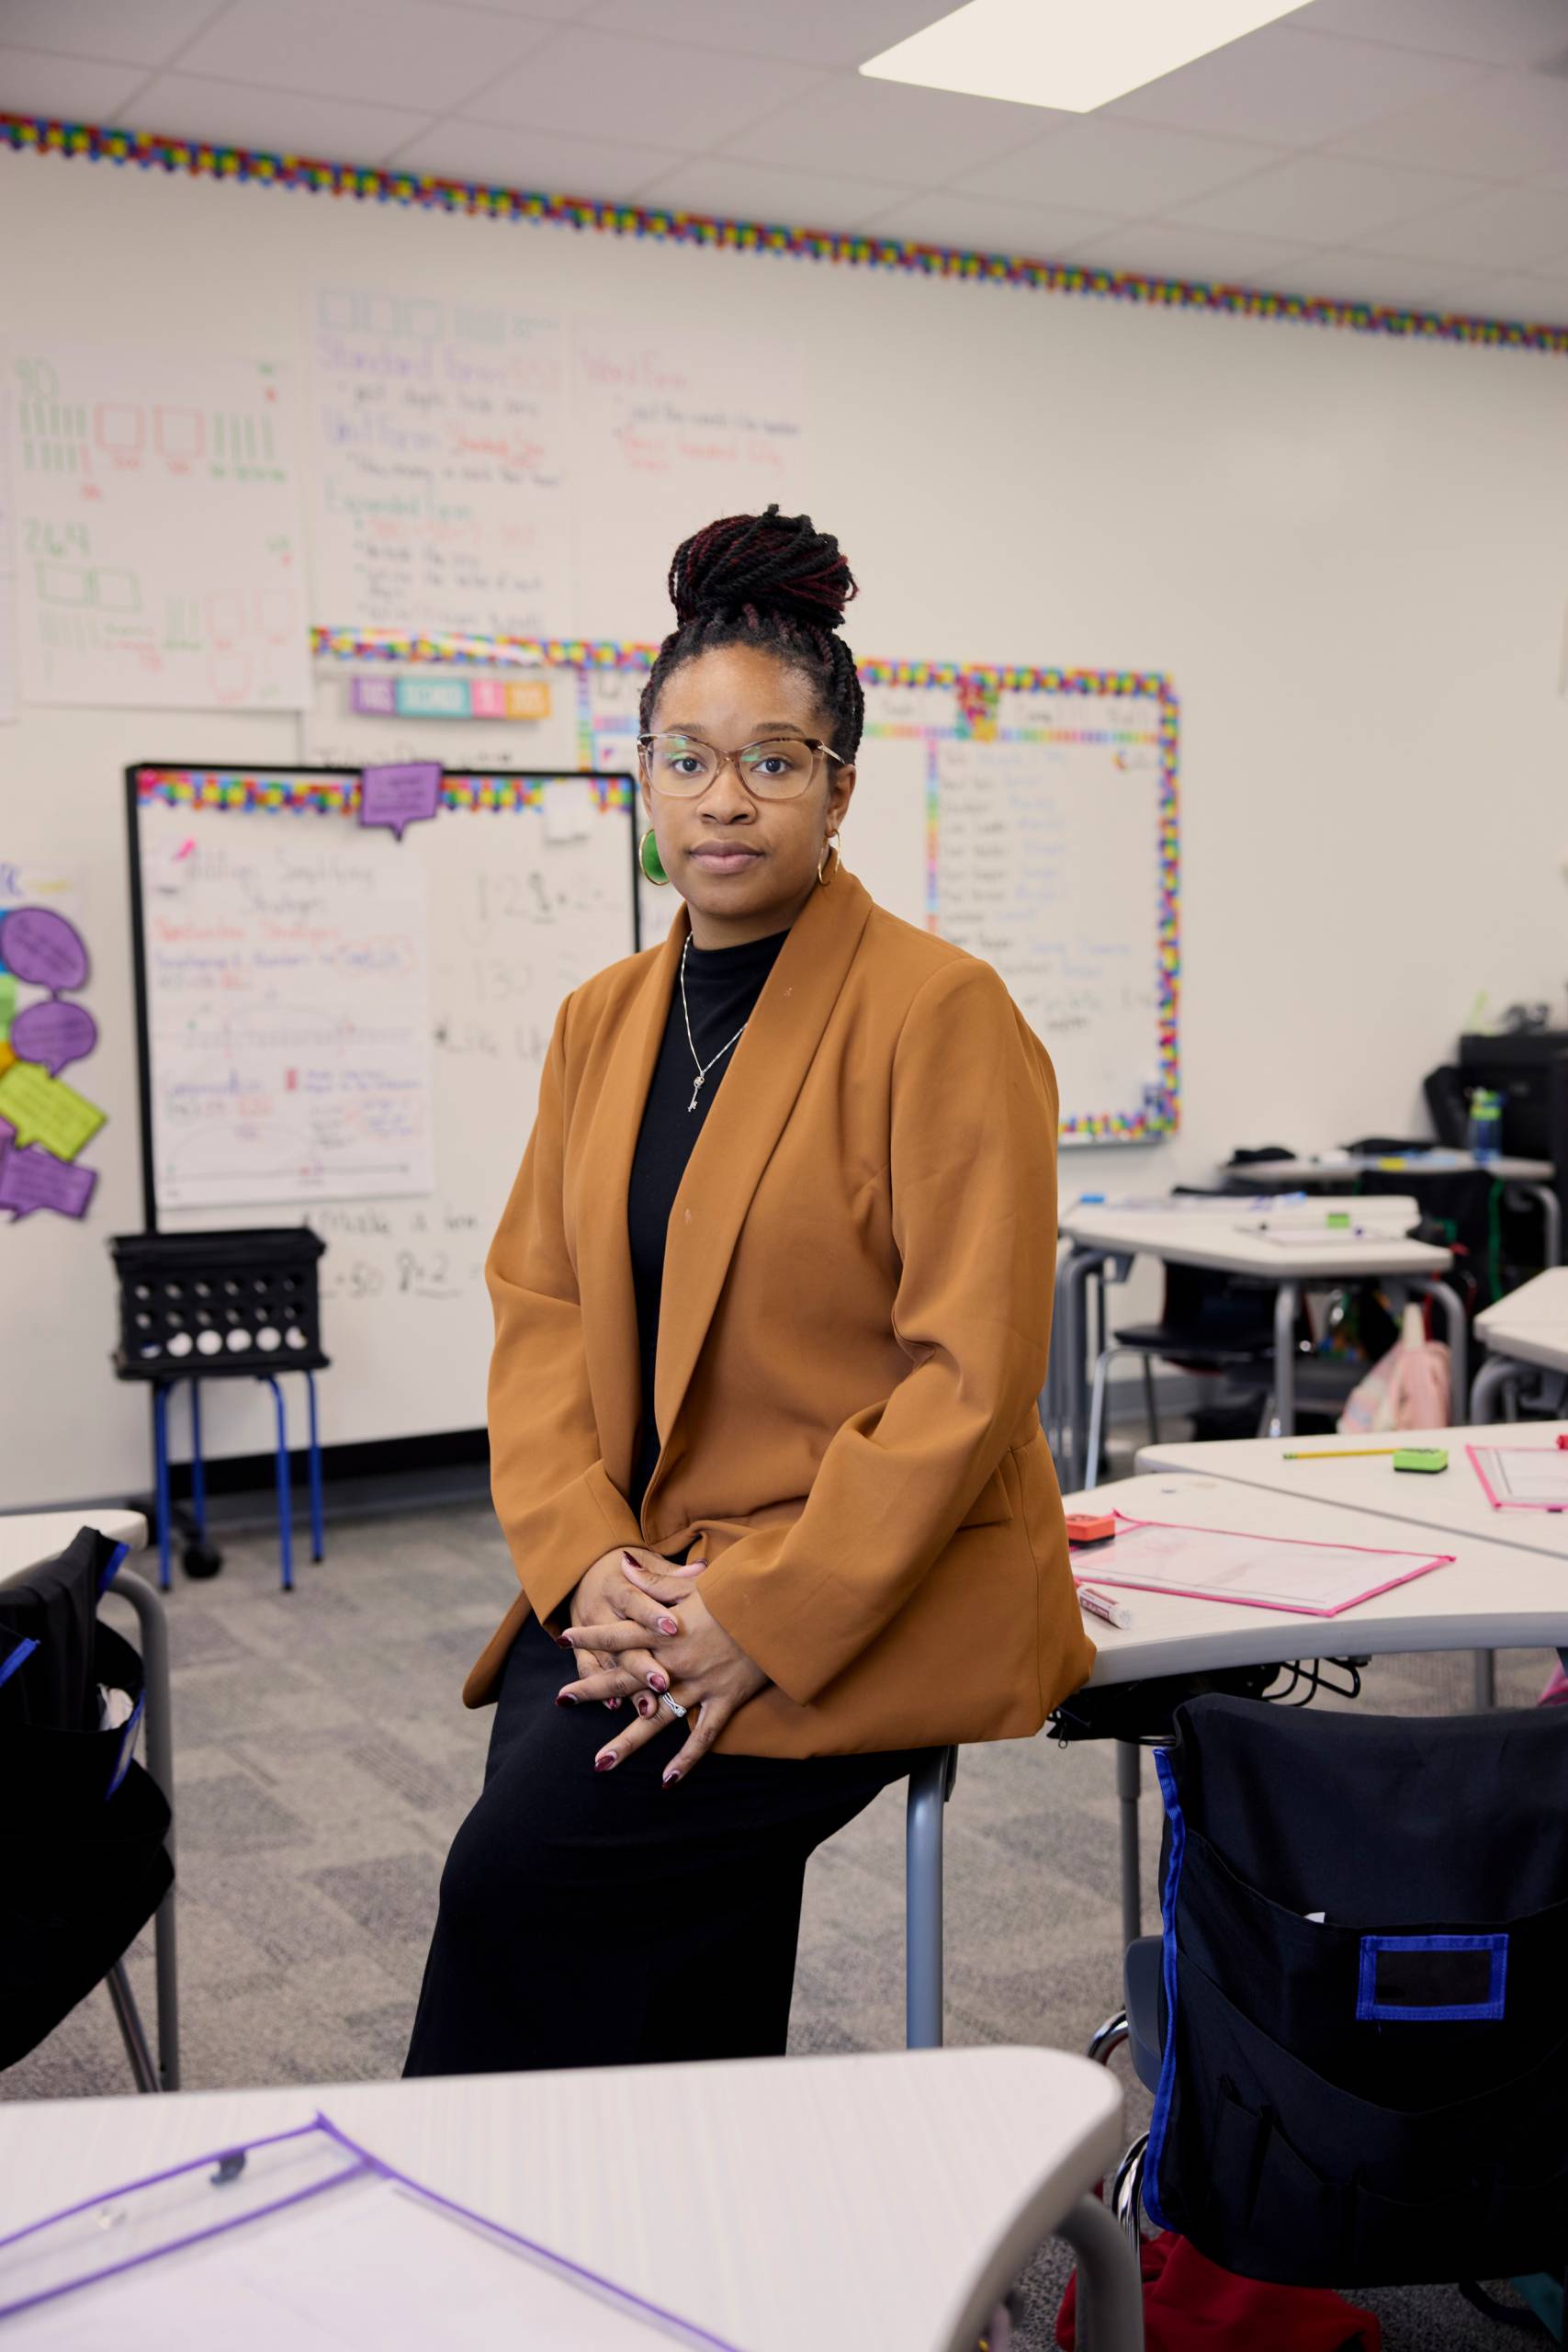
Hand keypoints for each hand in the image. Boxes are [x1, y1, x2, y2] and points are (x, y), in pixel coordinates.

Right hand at [559, 1548, 689, 1722]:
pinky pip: (587, 1669)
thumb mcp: (647, 1563)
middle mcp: (601, 1609)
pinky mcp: (580, 1648)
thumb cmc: (625, 1570)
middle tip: (663, 1682)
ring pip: (607, 1662)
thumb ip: (671, 1575)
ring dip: (624, 1686)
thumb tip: (702, 1568)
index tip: (674, 1628)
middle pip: (620, 1639)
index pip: (635, 1601)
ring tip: (646, 1706)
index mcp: (618, 1585)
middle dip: (641, 1664)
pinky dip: (600, 1688)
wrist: (583, 1572)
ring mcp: (587, 1631)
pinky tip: (616, 1705)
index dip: (652, 1615)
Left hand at [568, 1554, 767, 1784]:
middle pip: (626, 1678)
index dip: (590, 1637)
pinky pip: (702, 1735)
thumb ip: (654, 1580)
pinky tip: (667, 1780)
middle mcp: (677, 1661)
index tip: (562, 1639)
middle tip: (561, 1700)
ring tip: (600, 1763)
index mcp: (667, 1631)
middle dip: (592, 1689)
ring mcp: (700, 1685)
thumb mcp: (692, 1585)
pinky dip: (686, 1758)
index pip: (619, 1635)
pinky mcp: (724, 1700)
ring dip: (627, 1741)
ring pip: (656, 1718)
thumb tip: (622, 1563)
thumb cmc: (737, 1592)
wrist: (780, 1609)